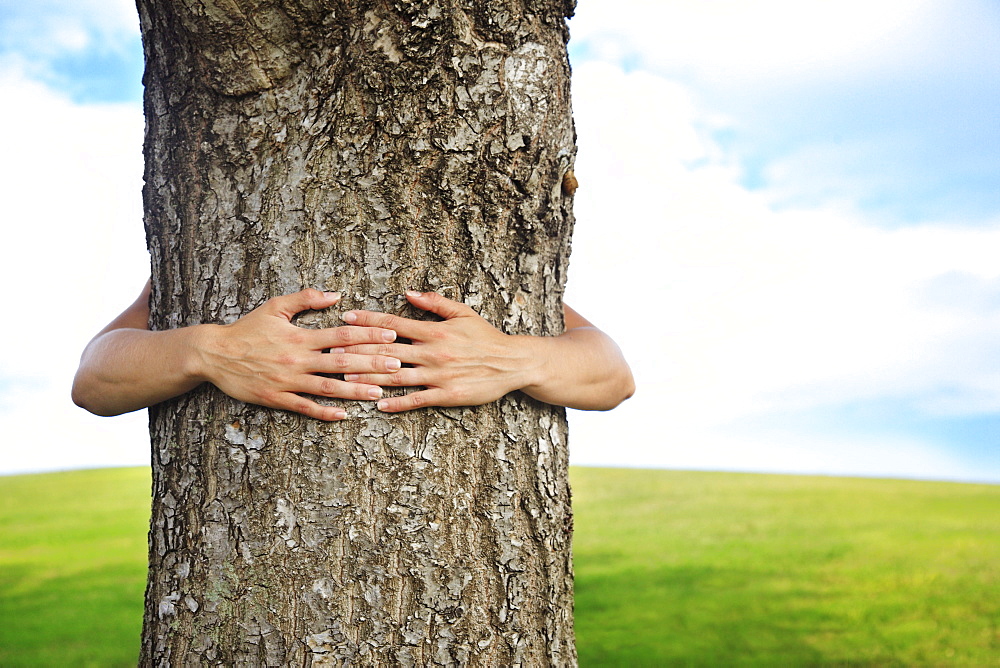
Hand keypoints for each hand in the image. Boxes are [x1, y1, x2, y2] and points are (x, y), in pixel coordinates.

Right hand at [198, 289, 401, 419]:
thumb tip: (336, 295)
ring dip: (356, 391)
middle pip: (342, 363)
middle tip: (398, 366)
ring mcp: (288, 381)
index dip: (369, 334)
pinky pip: (304, 407)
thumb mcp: (275, 307)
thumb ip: (306, 300)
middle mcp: (298, 360)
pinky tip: (344, 415)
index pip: (342, 335)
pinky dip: (324, 412)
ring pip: (329, 388)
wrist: (213, 354)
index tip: (391, 335)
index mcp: (301, 336)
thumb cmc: (247, 329)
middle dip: (372, 364)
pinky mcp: (276, 398)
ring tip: (379, 393)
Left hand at [338, 291, 538, 411]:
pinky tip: (379, 404)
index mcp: (434, 331)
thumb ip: (434, 303)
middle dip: (358, 351)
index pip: (394, 324)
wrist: (513, 362)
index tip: (347, 318)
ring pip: (397, 376)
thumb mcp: (463, 313)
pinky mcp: (447, 395)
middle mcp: (433, 353)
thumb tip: (408, 293)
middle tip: (332, 352)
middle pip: (388, 352)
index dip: (368, 321)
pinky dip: (397, 402)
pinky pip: (417, 400)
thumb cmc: (486, 337)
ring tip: (346, 379)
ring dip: (369, 378)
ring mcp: (439, 375)